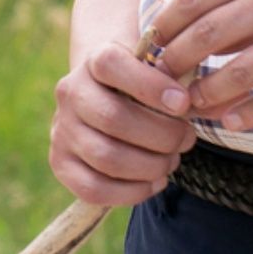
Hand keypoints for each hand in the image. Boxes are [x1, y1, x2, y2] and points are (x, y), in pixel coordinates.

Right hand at [49, 37, 199, 206]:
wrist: (104, 100)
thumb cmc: (143, 87)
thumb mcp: (155, 70)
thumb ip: (172, 81)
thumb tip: (191, 106)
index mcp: (94, 61)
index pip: (112, 65)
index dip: (151, 86)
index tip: (183, 103)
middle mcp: (71, 93)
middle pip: (114, 118)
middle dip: (163, 136)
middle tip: (186, 140)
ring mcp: (62, 130)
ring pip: (106, 157)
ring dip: (152, 166)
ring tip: (171, 162)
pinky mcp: (60, 163)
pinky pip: (94, 189)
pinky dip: (133, 192)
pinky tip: (154, 181)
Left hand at [150, 0, 252, 131]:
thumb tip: (204, 14)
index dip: (164, 24)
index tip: (150, 42)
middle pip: (206, 37)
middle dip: (174, 63)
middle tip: (159, 81)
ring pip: (237, 73)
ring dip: (206, 95)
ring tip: (190, 107)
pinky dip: (251, 114)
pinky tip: (233, 123)